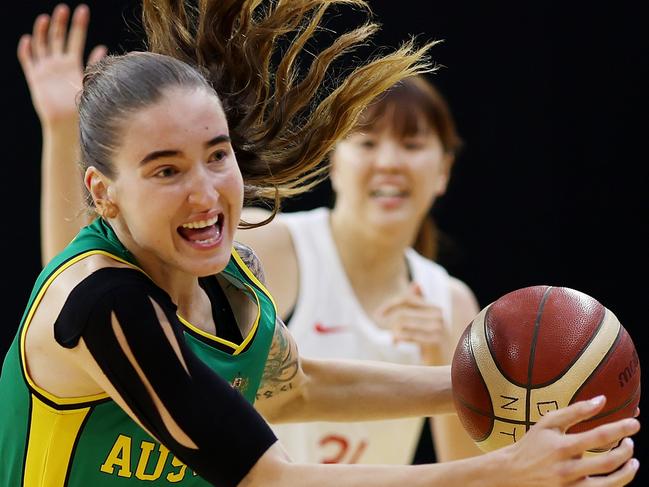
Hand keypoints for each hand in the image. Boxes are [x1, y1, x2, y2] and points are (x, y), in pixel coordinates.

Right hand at [17, 3, 106, 126]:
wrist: (68, 124)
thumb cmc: (82, 106)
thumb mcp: (90, 82)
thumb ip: (94, 64)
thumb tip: (103, 48)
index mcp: (73, 64)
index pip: (76, 39)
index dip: (79, 25)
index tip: (83, 10)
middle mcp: (58, 64)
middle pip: (58, 38)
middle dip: (61, 23)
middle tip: (64, 8)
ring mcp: (46, 69)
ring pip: (42, 45)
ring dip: (42, 32)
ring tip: (46, 18)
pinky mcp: (34, 78)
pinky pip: (28, 61)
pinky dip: (27, 50)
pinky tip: (28, 39)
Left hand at [375, 282, 449, 364]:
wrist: (450, 368)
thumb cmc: (434, 345)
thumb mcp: (427, 324)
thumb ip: (421, 304)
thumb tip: (415, 284)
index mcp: (436, 309)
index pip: (407, 299)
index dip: (389, 305)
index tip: (377, 314)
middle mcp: (439, 316)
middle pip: (403, 311)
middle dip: (390, 321)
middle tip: (388, 332)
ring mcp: (438, 328)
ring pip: (402, 322)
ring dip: (394, 331)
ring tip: (394, 339)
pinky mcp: (434, 342)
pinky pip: (407, 335)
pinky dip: (398, 338)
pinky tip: (396, 343)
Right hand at [495, 396, 639, 486]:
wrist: (513, 472)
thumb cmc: (532, 444)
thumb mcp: (548, 423)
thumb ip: (575, 411)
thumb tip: (602, 400)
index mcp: (562, 447)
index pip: (600, 436)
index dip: (621, 429)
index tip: (634, 424)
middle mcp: (568, 469)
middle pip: (609, 462)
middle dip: (626, 451)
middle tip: (631, 442)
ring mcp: (571, 486)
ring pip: (610, 484)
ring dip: (628, 473)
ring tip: (633, 462)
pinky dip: (615, 484)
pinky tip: (618, 475)